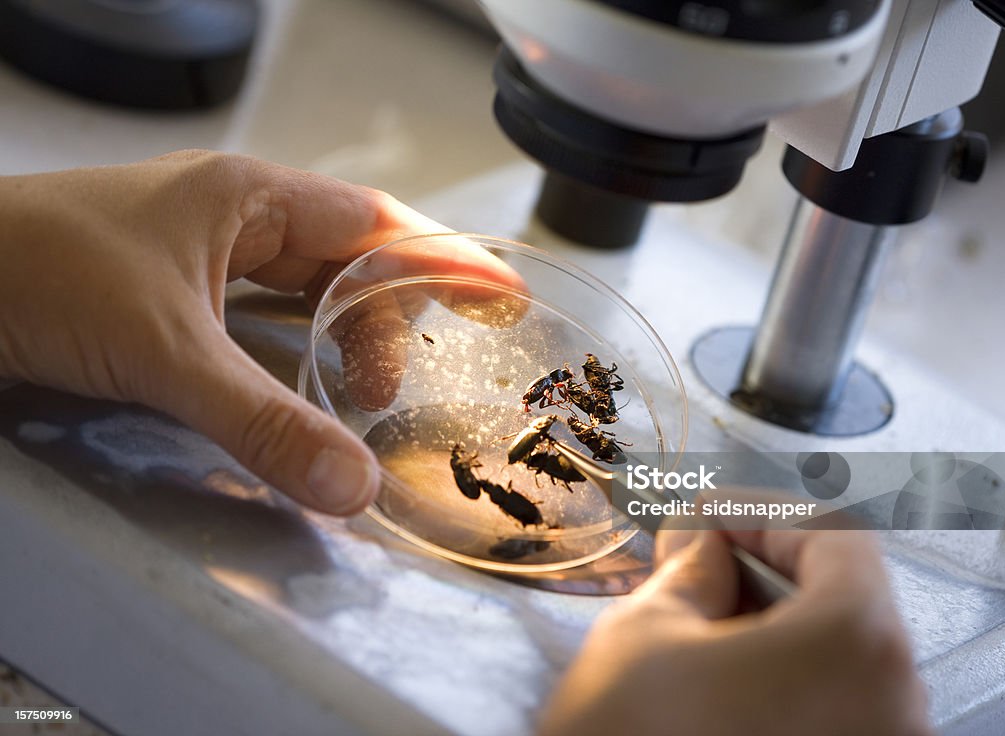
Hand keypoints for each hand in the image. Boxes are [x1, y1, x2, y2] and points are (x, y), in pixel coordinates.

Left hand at [0, 150, 519, 514]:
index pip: (375, 222)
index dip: (443, 259)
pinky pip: (264, 317)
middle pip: (349, 256)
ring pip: (306, 288)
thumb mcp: (165, 351)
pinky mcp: (175, 298)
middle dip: (398, 311)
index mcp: (247, 197)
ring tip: (375, 390)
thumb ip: (260, 420)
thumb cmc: (35, 274)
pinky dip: (300, 350)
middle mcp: (233, 218)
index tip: (501, 294)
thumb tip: (351, 485)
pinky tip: (314, 381)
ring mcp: (202, 258)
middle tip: (431, 371)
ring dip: (347, 335)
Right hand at [540, 524, 930, 735]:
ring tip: (695, 617)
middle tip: (693, 557)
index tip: (707, 515)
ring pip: (836, 656)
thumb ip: (689, 568)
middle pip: (843, 597)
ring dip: (769, 622)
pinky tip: (718, 675)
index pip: (832, 536)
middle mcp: (894, 707)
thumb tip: (701, 541)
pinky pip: (832, 706)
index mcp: (855, 645)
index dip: (759, 513)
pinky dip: (781, 676)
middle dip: (762, 567)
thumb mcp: (646, 631)